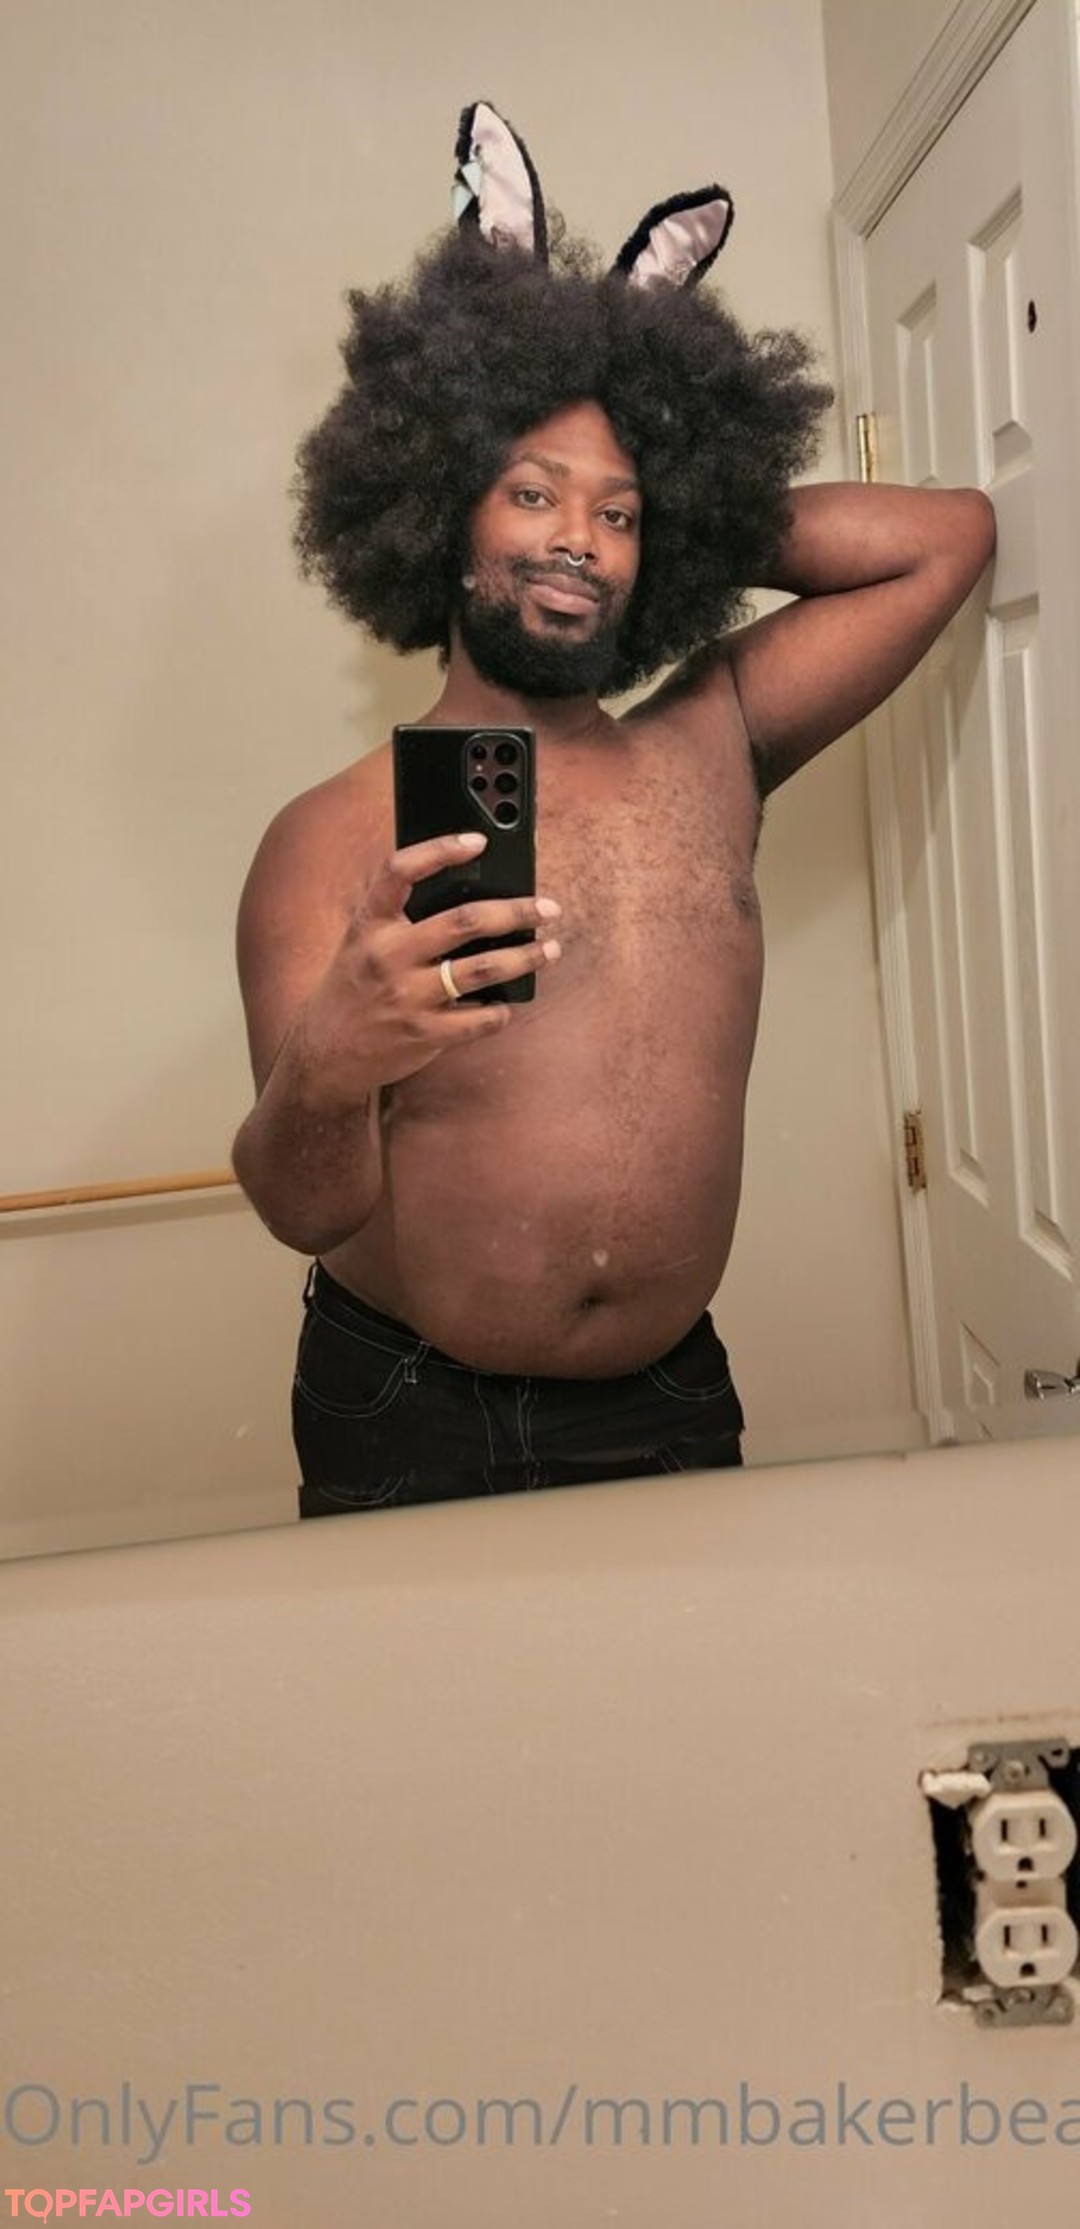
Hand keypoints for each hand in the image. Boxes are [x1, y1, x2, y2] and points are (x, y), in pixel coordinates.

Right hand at [299, 832, 561, 1095]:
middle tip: (547, 908)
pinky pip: (480, 1018)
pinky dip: (502, 1009)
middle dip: (515, 911)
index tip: (478, 841)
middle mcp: (387, 955)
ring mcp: (407, 997)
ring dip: (524, 957)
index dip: (440, 850)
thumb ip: (402, 918)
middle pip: (464, 921)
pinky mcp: (424, 1034)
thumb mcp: (363, 942)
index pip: (400, 871)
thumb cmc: (356, 986)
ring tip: (548, 950)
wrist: (325, 1051)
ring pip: (482, 969)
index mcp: (370, 924)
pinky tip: (509, 1002)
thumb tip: (472, 895)